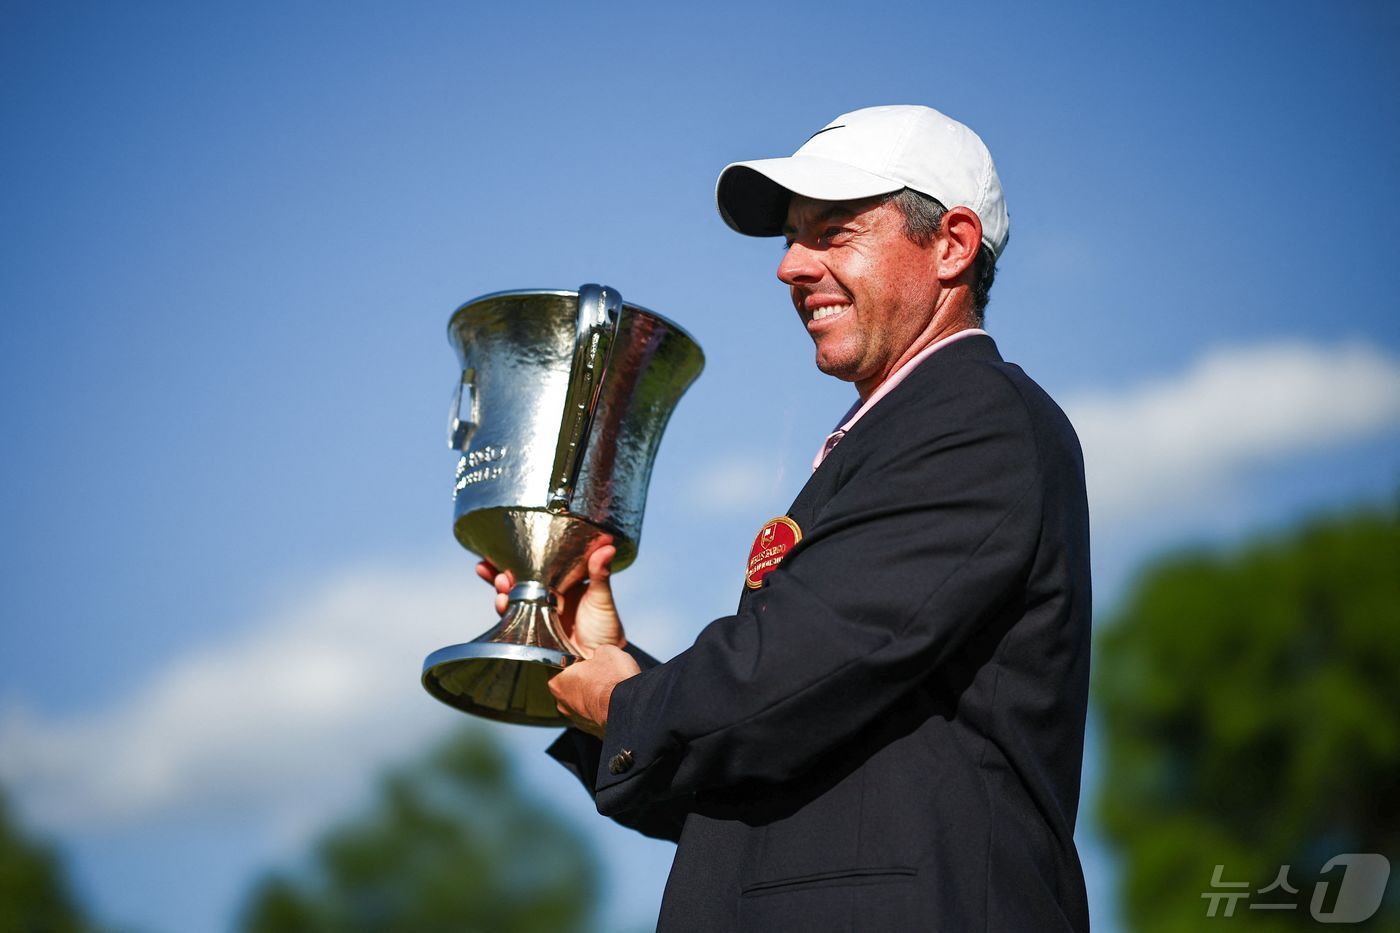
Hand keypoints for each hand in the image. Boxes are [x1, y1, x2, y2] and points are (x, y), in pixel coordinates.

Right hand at [474, 536, 624, 658]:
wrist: (599, 665)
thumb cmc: (607, 631)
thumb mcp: (603, 599)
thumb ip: (600, 574)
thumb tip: (609, 546)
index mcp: (563, 585)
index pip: (539, 566)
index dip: (522, 556)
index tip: (506, 544)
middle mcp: (547, 597)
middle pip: (520, 580)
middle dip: (500, 571)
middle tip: (486, 562)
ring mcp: (537, 615)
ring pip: (513, 597)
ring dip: (502, 588)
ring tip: (500, 581)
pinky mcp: (530, 633)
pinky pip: (513, 618)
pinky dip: (504, 609)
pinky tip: (500, 601)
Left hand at [548, 644, 640, 737]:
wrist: (630, 707)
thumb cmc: (613, 680)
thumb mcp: (606, 652)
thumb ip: (597, 653)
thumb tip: (600, 656)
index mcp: (558, 683)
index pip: (559, 670)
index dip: (574, 663)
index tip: (586, 662)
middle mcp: (563, 705)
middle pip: (571, 688)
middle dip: (584, 682)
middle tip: (601, 674)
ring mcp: (578, 721)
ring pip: (583, 704)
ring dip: (594, 698)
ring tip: (610, 690)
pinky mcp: (593, 732)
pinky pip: (596, 717)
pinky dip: (603, 711)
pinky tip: (614, 703)